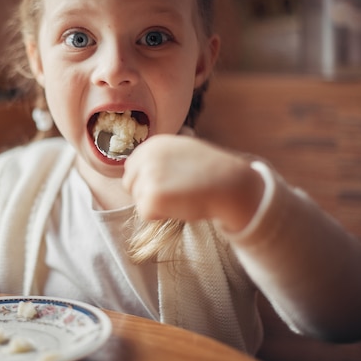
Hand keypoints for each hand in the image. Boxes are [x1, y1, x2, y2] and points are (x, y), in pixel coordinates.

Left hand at [122, 134, 263, 232]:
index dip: (147, 180)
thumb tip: (140, 170)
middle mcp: (146, 156)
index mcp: (153, 144)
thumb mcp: (182, 150)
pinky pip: (146, 214)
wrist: (230, 184)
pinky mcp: (151, 197)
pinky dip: (160, 215)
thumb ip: (159, 157)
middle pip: (130, 184)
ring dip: (156, 204)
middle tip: (174, 193)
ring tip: (181, 197)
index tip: (168, 183)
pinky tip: (180, 205)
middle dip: (146, 193)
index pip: (132, 168)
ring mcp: (148, 176)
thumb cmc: (211, 171)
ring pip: (138, 200)